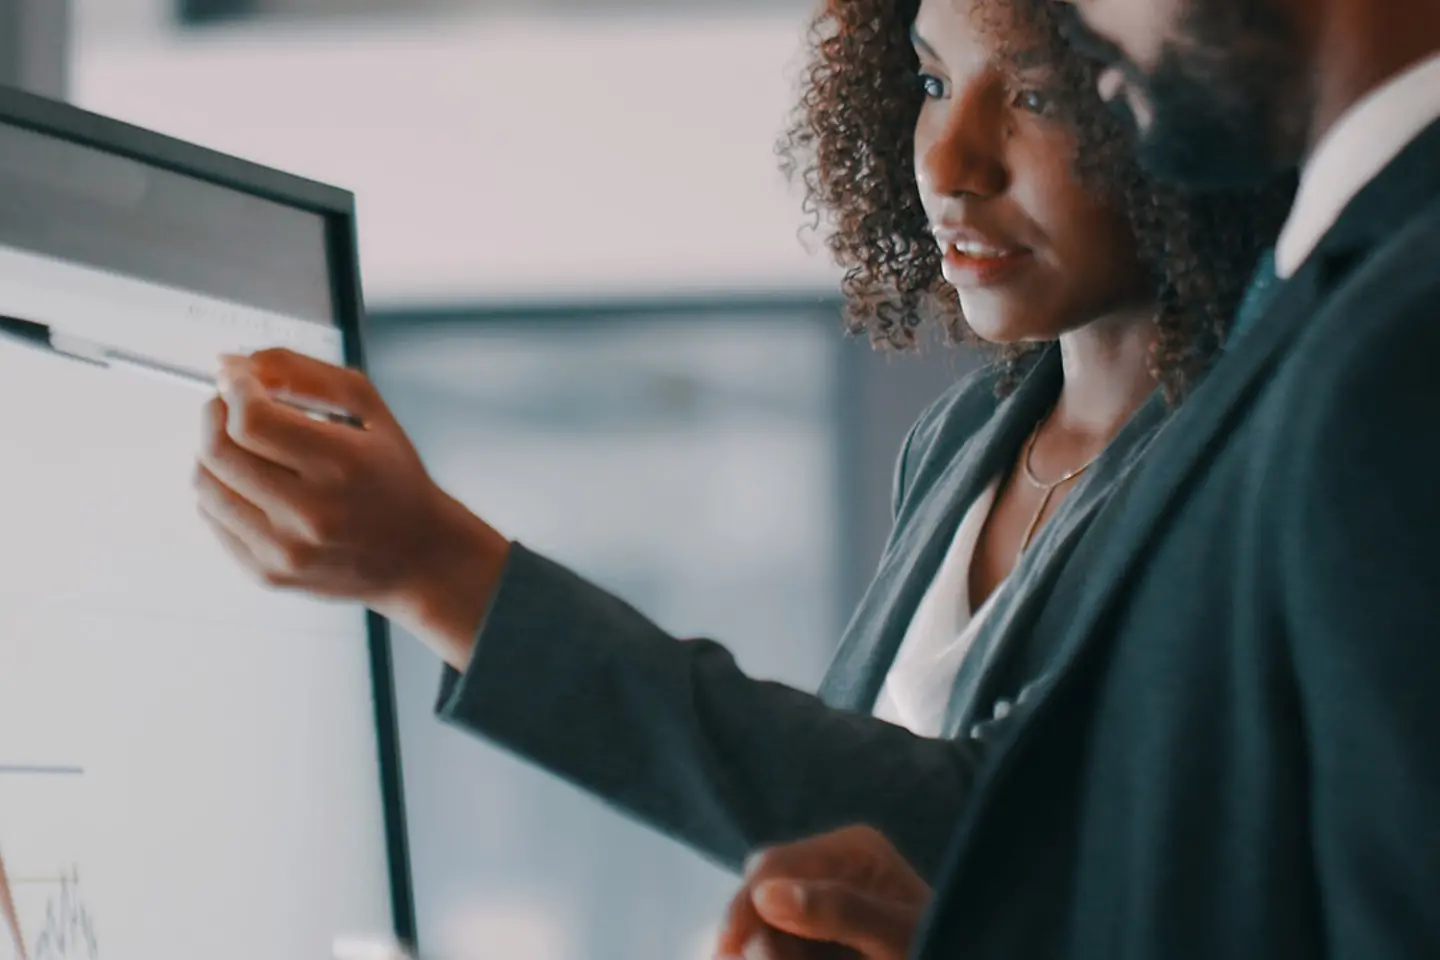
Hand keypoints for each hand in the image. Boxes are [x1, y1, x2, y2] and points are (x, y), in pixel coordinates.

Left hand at [193, 348, 508, 667]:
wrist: (419, 557)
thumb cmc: (394, 479)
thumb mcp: (370, 412)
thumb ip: (305, 374)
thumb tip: (232, 363)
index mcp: (342, 466)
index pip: (251, 420)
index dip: (234, 388)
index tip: (238, 377)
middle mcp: (311, 513)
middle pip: (218, 450)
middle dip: (215, 414)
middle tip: (231, 404)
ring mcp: (285, 550)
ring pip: (204, 484)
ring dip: (212, 452)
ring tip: (244, 446)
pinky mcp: (267, 573)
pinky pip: (212, 518)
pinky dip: (221, 490)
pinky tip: (252, 484)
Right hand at [714, 826, 930, 959]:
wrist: (963, 952)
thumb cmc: (945, 946)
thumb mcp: (898, 936)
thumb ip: (839, 911)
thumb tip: (768, 893)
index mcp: (852, 850)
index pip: (771, 866)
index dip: (744, 908)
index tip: (729, 951)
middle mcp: (832, 866)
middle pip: (760, 894)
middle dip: (755, 935)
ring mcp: (825, 900)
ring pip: (765, 924)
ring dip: (766, 951)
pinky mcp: (821, 931)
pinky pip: (783, 939)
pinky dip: (780, 954)